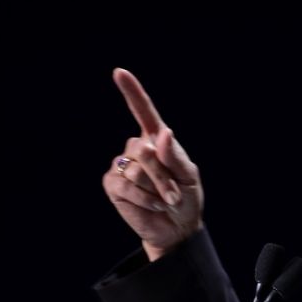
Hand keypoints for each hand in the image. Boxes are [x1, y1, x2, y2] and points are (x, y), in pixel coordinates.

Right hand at [104, 67, 204, 260]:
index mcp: (157, 141)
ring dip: (156, 189)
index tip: (120, 72)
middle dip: (163, 176)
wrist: (176, 229)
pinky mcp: (112, 184)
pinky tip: (153, 205)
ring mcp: (122, 166)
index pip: (143, 112)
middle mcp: (137, 149)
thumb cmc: (186, 199)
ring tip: (165, 200)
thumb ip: (176, 156)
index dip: (132, 92)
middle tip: (175, 194)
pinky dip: (144, 198)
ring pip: (136, 169)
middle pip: (145, 151)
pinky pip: (126, 185)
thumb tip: (163, 133)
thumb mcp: (189, 177)